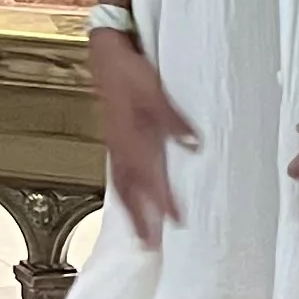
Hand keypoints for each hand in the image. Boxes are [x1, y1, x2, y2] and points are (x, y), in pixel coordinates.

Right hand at [94, 27, 202, 247]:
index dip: (163, 202)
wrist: (105, 51)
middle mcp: (120, 147)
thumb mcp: (154, 91)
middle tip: (151, 247)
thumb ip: (174, 120)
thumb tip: (193, 145)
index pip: (148, 179)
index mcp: (130, 138)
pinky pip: (117, 174)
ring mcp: (114, 144)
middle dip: (140, 220)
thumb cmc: (129, 70)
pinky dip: (124, 193)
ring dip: (130, 212)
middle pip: (129, 192)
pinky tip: (132, 198)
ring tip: (140, 234)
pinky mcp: (114, 139)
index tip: (177, 222)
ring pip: (121, 186)